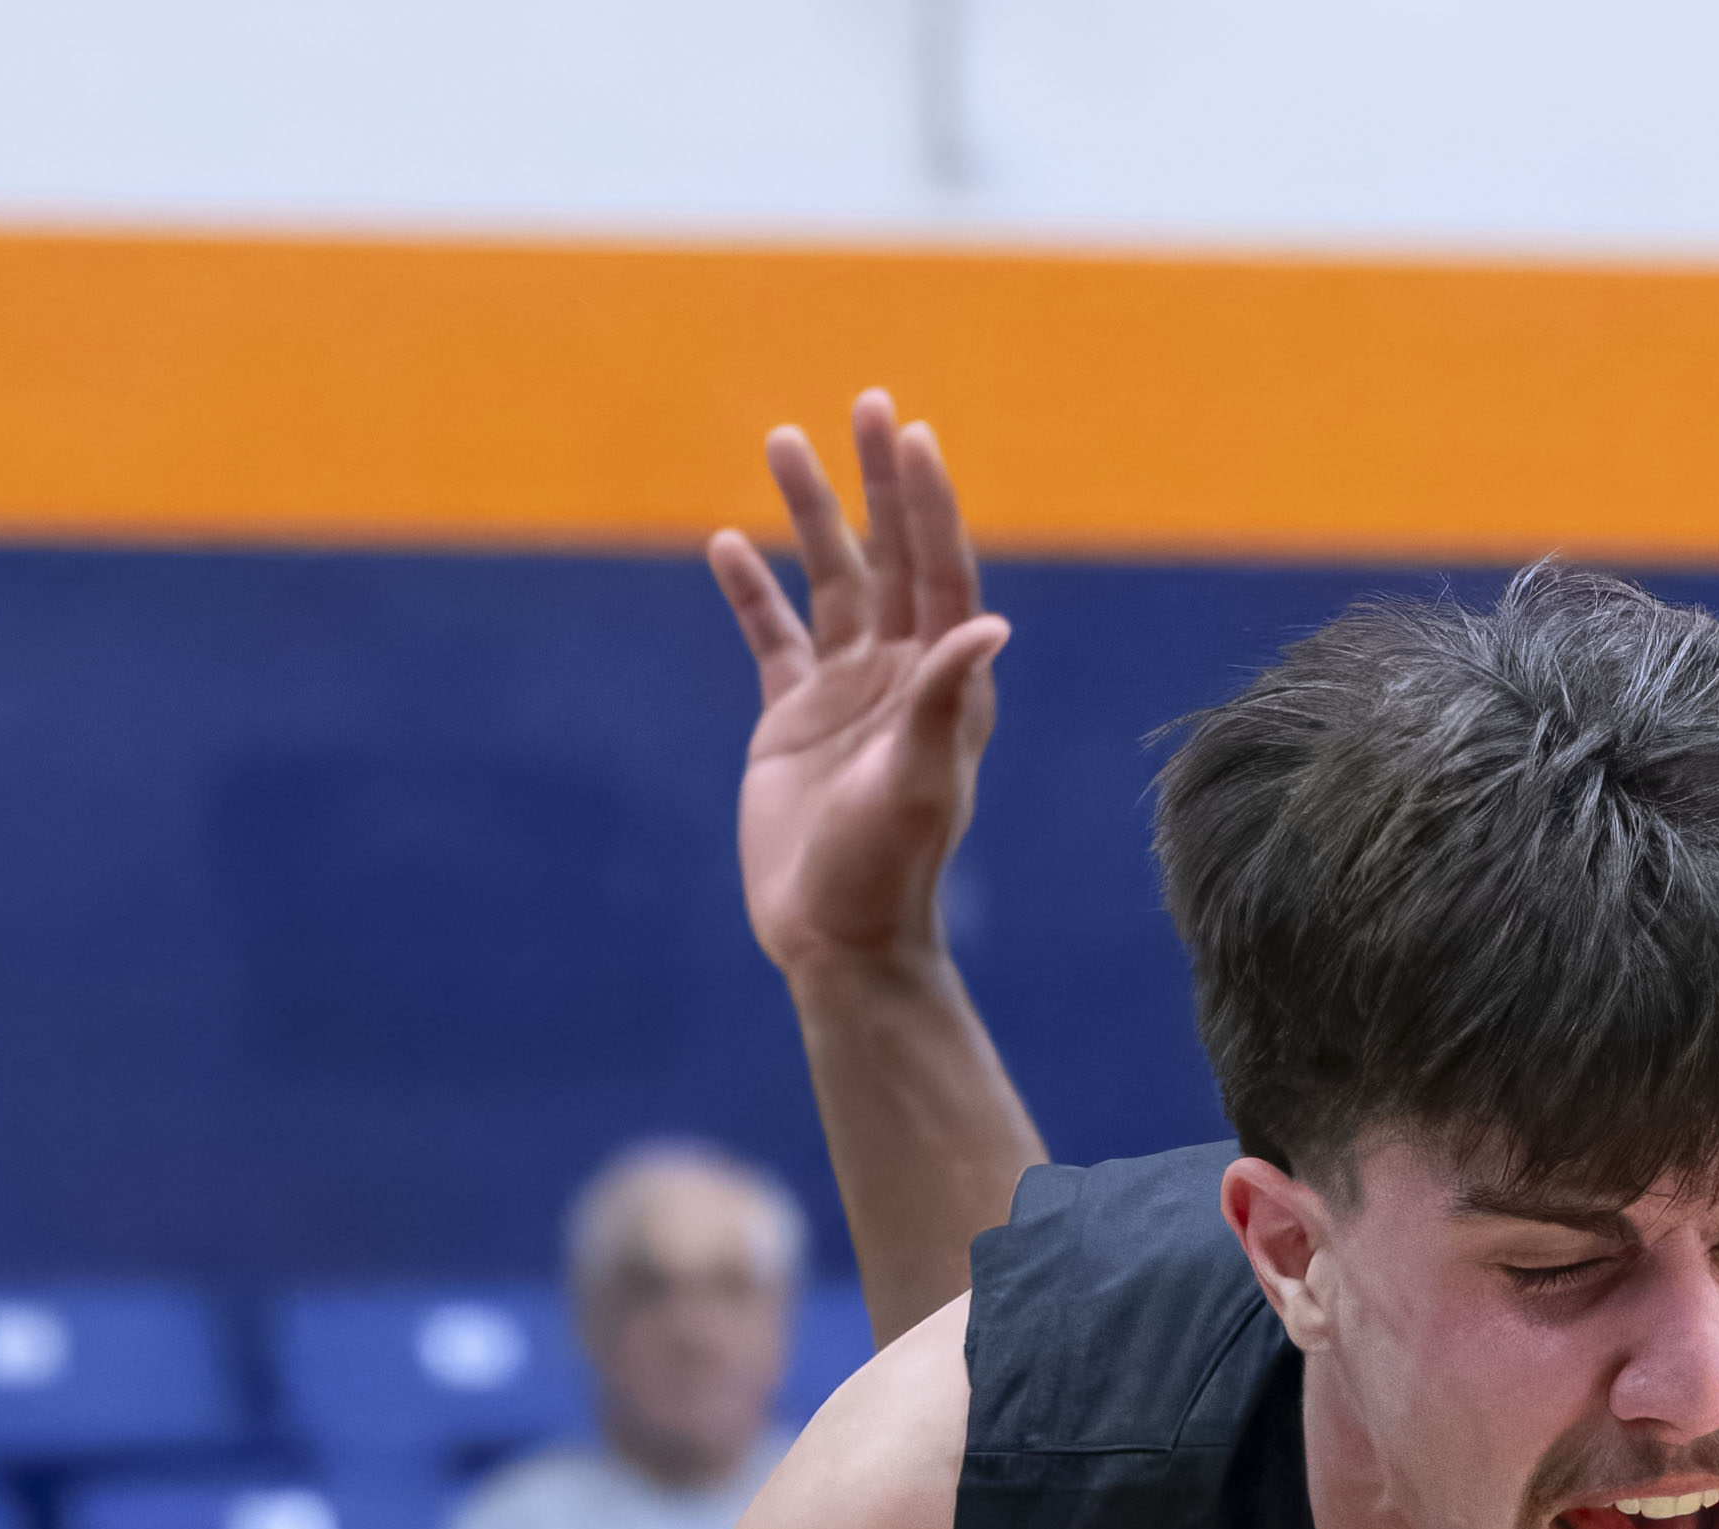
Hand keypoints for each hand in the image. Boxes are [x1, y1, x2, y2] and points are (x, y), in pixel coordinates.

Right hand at [715, 394, 1004, 985]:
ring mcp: (846, 692)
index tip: (909, 433)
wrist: (837, 936)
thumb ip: (944, 699)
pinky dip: (752, 589)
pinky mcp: (793, 718)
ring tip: (784, 439)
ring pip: (829, 581)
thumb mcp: (918, 783)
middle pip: (890, 556)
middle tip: (865, 403)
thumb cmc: (886, 869)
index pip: (939, 570)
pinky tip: (730, 543)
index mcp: (944, 684)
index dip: (927, 501)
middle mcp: (900, 676)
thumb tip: (989, 621)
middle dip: (877, 481)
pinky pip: (773, 635)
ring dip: (809, 513)